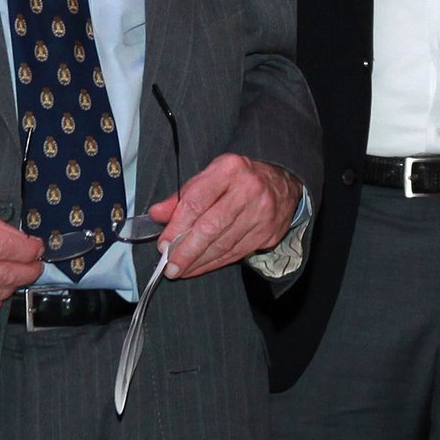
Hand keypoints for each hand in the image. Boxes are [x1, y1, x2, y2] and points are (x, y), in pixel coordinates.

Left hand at [150, 154, 299, 277]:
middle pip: (210, 228)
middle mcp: (248, 190)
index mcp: (229, 170)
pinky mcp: (269, 232)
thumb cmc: (238, 179)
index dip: (176, 228)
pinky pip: (237, 253)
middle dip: (186, 251)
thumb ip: (182, 197)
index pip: (196, 202)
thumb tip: (156, 215)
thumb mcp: (210, 177)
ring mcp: (262, 213)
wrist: (283, 183)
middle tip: (170, 267)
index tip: (163, 245)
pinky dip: (216, 263)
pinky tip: (201, 267)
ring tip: (181, 270)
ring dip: (199, 261)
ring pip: (224, 244)